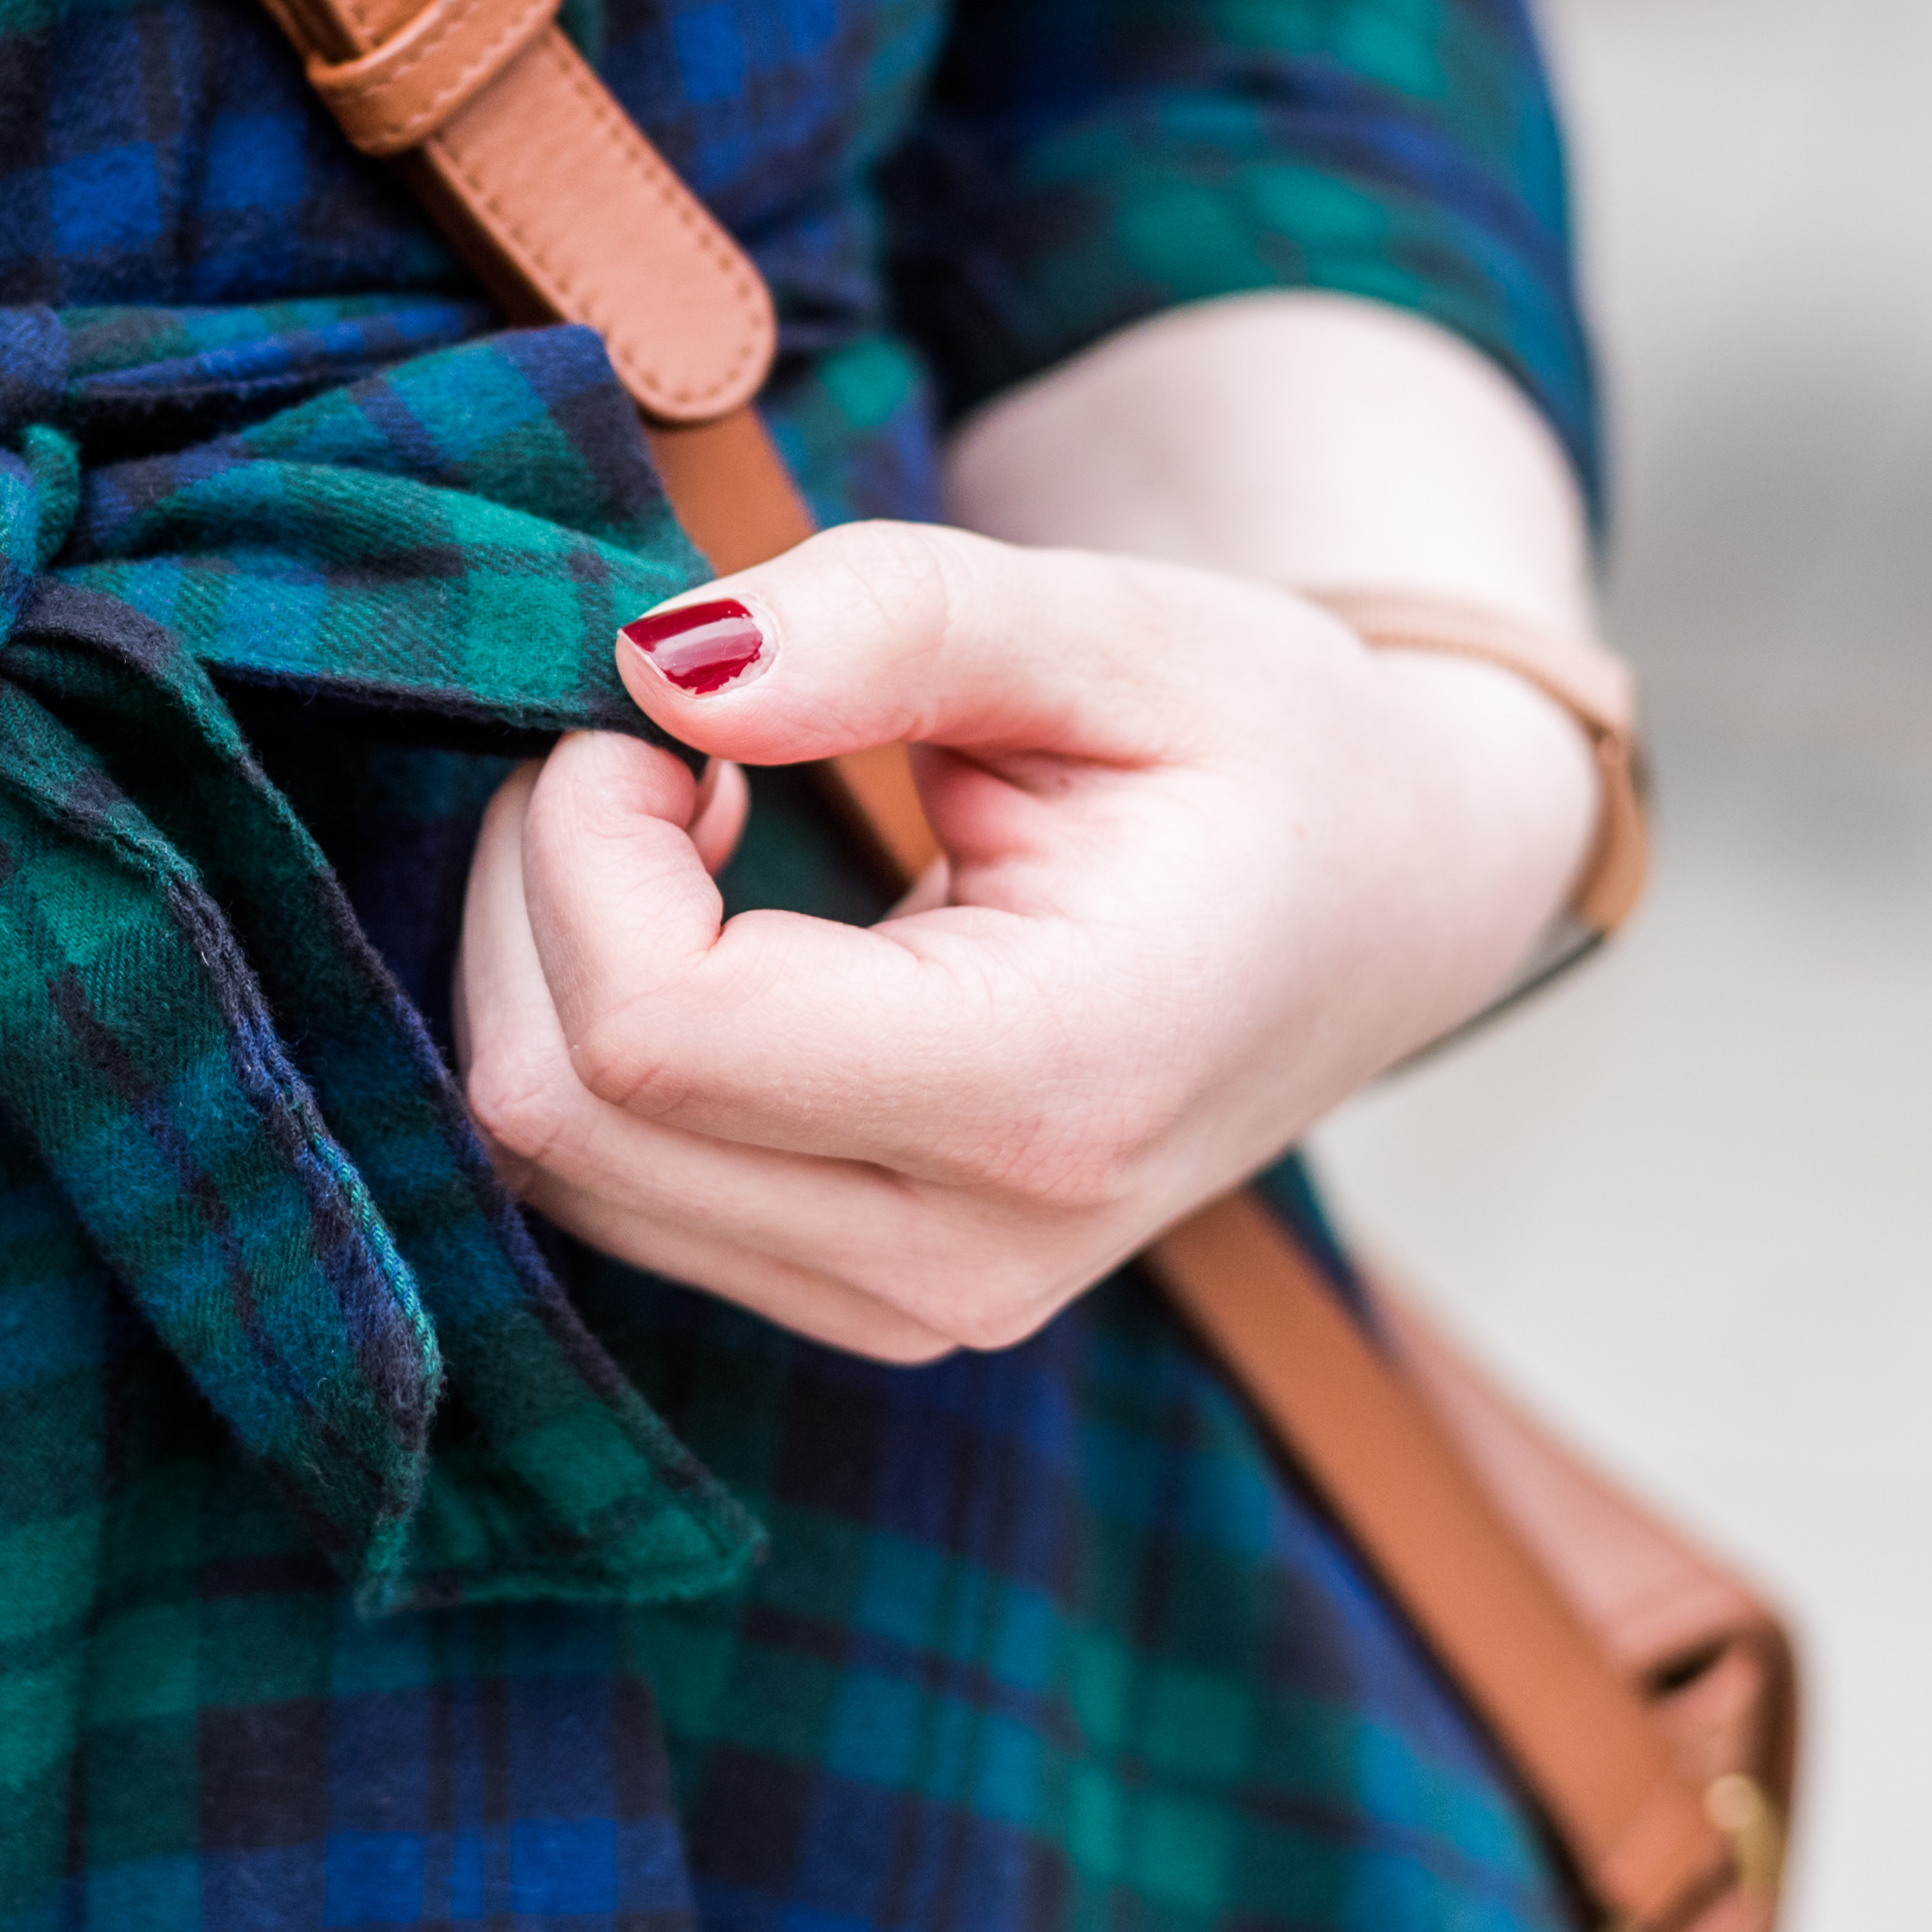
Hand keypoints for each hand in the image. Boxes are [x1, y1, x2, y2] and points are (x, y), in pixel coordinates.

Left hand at [456, 522, 1596, 1362]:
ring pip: (560, 1167)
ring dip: (555, 960)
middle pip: (569, 1116)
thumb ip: (894, 618)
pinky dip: (598, 1033)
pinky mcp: (862, 1303)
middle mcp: (974, 1256)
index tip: (672, 711)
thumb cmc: (1268, 748)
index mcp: (1057, 1088)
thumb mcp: (1120, 623)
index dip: (587, 837)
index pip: (659, 1028)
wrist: (1388, 904)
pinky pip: (612, 1190)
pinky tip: (711, 917)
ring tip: (703, 818)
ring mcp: (916, 1313)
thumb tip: (664, 664)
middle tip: (666, 742)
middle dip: (544, 888)